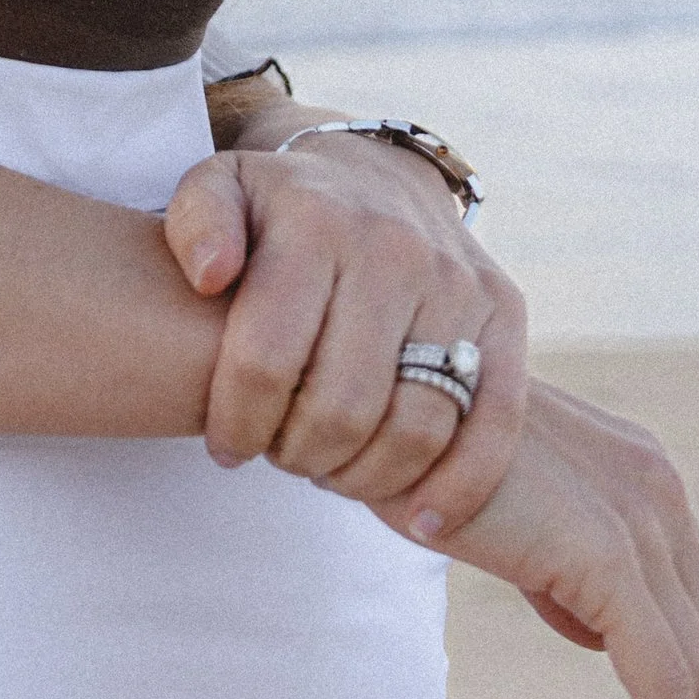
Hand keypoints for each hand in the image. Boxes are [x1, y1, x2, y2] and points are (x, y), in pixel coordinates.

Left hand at [164, 128, 528, 533]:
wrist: (378, 177)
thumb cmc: (279, 210)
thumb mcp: (218, 191)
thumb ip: (193, 224)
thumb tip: (209, 276)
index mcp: (316, 223)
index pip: (267, 358)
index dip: (236, 423)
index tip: (224, 446)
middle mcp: (395, 249)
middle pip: (342, 406)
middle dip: (296, 454)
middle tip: (278, 456)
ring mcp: (458, 284)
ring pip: (416, 427)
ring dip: (363, 477)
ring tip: (328, 471)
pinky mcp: (504, 315)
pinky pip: (494, 425)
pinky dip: (458, 487)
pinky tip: (418, 521)